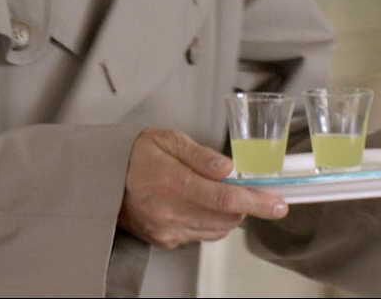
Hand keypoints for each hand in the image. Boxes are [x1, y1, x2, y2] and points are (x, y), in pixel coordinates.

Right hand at [118, 127, 287, 249]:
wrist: (102, 178)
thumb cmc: (134, 155)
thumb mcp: (167, 140)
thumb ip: (200, 155)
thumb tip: (228, 169)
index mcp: (172, 182)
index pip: (225, 199)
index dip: (257, 202)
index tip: (277, 203)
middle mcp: (169, 211)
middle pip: (227, 218)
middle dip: (244, 205)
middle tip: (245, 189)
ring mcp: (167, 229)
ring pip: (217, 230)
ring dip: (228, 215)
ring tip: (215, 194)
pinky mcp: (165, 240)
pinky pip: (201, 236)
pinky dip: (210, 223)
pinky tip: (199, 206)